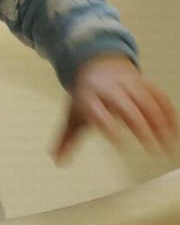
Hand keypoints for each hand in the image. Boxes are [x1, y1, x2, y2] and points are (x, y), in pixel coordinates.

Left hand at [52, 54, 178, 164]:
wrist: (95, 63)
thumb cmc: (86, 96)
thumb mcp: (74, 114)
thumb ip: (67, 139)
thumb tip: (56, 160)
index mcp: (89, 97)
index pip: (96, 110)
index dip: (107, 125)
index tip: (120, 144)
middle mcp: (110, 89)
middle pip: (125, 105)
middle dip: (139, 124)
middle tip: (152, 149)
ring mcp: (129, 84)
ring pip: (146, 100)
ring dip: (160, 122)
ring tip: (168, 146)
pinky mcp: (144, 83)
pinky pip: (159, 96)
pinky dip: (168, 113)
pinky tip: (174, 132)